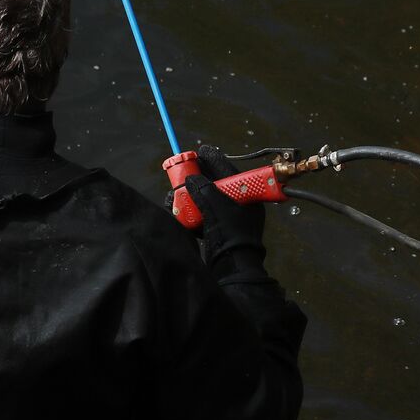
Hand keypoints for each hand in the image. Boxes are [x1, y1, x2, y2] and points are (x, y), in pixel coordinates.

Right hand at [183, 144, 266, 270]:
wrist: (232, 269)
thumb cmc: (230, 235)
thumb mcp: (216, 205)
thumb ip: (203, 188)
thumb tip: (191, 179)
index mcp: (247, 196)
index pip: (228, 170)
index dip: (213, 159)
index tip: (200, 150)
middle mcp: (238, 205)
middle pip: (213, 184)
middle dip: (194, 178)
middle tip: (180, 173)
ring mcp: (227, 220)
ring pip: (204, 200)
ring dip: (186, 196)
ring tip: (172, 196)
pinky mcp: (216, 232)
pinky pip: (200, 215)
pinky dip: (187, 211)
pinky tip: (174, 209)